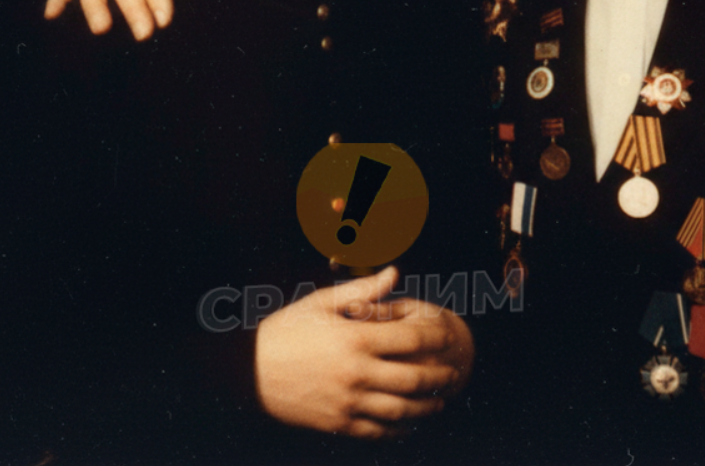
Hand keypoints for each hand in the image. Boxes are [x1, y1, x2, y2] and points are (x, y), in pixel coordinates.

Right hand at [254, 267, 472, 437]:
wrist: (249, 371)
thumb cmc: (287, 329)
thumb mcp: (322, 302)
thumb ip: (363, 290)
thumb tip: (395, 272)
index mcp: (355, 339)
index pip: (410, 340)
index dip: (436, 337)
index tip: (448, 336)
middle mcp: (356, 373)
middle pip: (413, 378)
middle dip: (439, 376)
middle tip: (454, 372)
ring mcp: (348, 403)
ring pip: (401, 411)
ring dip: (427, 407)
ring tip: (440, 401)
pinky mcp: (338, 424)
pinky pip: (378, 432)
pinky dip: (400, 430)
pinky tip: (411, 424)